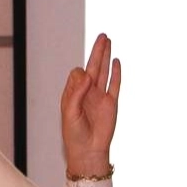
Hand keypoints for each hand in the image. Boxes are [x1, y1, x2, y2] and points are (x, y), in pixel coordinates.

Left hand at [60, 33, 119, 175]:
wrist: (88, 150)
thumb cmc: (74, 134)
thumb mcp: (69, 113)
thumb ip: (76, 93)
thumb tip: (86, 73)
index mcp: (73, 94)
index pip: (77, 75)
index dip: (81, 75)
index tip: (85, 82)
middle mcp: (87, 93)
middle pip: (93, 67)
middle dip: (97, 51)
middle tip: (102, 36)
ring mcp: (100, 97)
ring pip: (104, 72)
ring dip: (106, 57)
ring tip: (108, 41)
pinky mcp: (112, 103)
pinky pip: (115, 85)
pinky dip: (116, 73)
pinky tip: (116, 61)